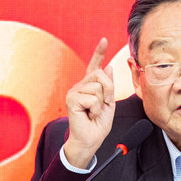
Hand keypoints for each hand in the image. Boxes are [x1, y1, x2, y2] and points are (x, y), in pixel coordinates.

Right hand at [63, 38, 115, 168]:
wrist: (90, 140)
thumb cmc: (98, 124)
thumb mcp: (109, 103)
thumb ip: (109, 86)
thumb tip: (109, 67)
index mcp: (90, 86)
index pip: (94, 66)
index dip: (99, 52)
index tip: (104, 40)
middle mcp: (80, 86)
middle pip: (100, 74)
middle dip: (109, 90)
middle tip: (103, 105)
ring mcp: (74, 92)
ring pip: (98, 86)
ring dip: (102, 103)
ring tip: (94, 112)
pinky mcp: (71, 99)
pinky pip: (92, 98)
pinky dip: (96, 109)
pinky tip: (89, 115)